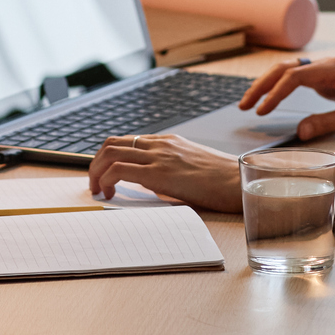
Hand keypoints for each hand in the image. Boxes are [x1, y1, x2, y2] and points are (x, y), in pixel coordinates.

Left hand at [87, 134, 242, 212]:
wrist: (239, 181)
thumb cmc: (223, 180)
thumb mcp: (193, 167)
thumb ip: (172, 169)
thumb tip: (154, 185)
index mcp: (168, 142)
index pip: (127, 141)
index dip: (109, 157)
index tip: (105, 175)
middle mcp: (160, 144)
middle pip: (112, 143)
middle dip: (96, 164)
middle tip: (95, 184)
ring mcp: (158, 156)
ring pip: (110, 153)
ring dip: (96, 172)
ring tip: (98, 191)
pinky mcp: (159, 173)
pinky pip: (119, 170)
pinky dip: (106, 181)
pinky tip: (110, 194)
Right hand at [238, 56, 334, 140]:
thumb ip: (326, 124)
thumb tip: (299, 133)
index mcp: (334, 69)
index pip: (294, 76)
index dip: (274, 93)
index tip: (260, 111)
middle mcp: (328, 66)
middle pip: (285, 68)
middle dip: (262, 85)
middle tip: (243, 105)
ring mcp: (327, 71)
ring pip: (289, 72)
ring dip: (269, 85)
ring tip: (250, 103)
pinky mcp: (329, 81)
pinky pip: (298, 80)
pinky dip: (281, 89)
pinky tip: (270, 100)